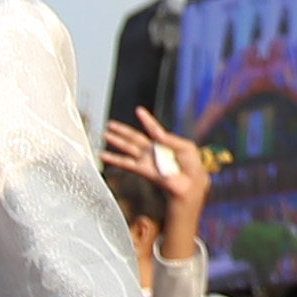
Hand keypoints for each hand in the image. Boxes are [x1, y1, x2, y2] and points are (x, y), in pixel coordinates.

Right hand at [102, 113, 212, 243]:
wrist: (191, 185)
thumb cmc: (192, 168)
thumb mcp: (187, 148)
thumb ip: (171, 139)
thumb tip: (157, 132)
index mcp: (164, 144)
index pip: (153, 129)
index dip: (146, 120)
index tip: (139, 110)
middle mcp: (153, 152)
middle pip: (134, 138)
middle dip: (122, 131)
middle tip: (110, 124)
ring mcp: (147, 161)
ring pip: (128, 148)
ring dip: (116, 141)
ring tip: (104, 134)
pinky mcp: (143, 170)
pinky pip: (127, 163)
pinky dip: (114, 159)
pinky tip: (104, 155)